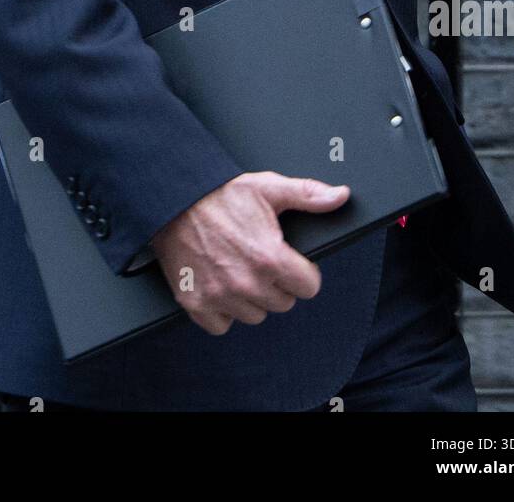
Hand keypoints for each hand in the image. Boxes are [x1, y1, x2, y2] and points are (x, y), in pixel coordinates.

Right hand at [149, 171, 349, 335]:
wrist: (172, 200)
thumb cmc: (220, 194)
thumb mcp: (268, 187)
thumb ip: (308, 194)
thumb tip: (341, 197)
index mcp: (270, 258)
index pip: (309, 287)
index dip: (302, 271)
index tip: (290, 260)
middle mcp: (247, 283)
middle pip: (283, 303)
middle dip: (277, 283)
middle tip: (259, 259)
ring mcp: (220, 297)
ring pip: (255, 315)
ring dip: (251, 298)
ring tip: (238, 268)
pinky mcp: (196, 305)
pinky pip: (222, 325)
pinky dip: (222, 310)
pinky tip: (219, 284)